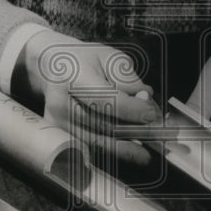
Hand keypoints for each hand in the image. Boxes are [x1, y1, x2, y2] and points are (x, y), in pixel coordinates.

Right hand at [20, 29, 159, 165]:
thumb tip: (145, 98)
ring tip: (152, 149)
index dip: (133, 110)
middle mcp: (62, 103)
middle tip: (160, 132)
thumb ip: (127, 78)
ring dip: (130, 148)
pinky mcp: (59, 135)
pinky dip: (116, 153)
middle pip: (105, 124)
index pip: (106, 99)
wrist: (50, 67)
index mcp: (74, 77)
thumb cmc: (83, 60)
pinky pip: (92, 149)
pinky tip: (136, 153)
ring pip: (100, 142)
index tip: (153, 114)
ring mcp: (58, 122)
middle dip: (137, 130)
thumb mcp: (108, 57)